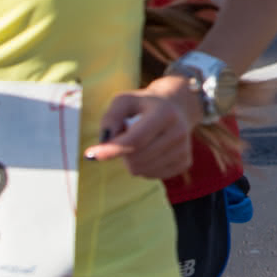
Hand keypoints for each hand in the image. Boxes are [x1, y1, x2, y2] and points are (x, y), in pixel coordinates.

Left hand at [84, 76, 198, 178]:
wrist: (177, 107)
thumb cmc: (144, 104)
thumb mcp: (125, 100)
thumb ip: (111, 117)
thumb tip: (106, 141)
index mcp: (165, 113)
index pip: (135, 140)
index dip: (112, 149)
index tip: (91, 154)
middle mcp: (179, 132)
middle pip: (136, 159)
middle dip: (121, 152)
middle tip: (123, 136)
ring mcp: (183, 149)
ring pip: (141, 170)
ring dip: (131, 159)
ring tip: (139, 141)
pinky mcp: (184, 162)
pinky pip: (151, 175)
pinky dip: (143, 165)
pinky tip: (149, 150)